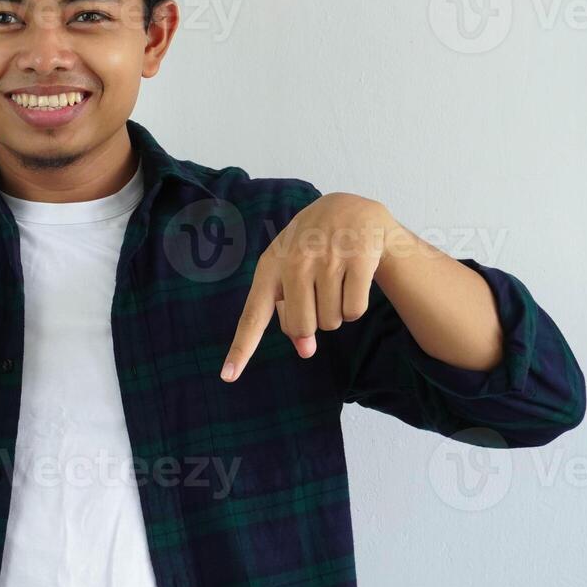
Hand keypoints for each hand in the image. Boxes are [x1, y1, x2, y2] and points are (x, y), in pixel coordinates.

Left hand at [221, 192, 395, 381]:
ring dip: (337, 312)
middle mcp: (295, 261)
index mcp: (270, 266)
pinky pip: (355, 311)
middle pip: (302, 327)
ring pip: (331, 322)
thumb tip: (306, 352)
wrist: (349, 209)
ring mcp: (328, 258)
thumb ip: (291, 313)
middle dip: (313, 324)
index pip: (253, 315)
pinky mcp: (359, 258)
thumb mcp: (292, 273)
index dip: (241, 348)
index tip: (227, 377)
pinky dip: (356, 306)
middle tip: (319, 295)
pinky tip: (354, 279)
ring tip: (336, 280)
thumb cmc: (312, 249)